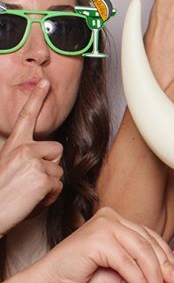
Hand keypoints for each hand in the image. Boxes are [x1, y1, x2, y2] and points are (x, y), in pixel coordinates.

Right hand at [0, 80, 63, 233]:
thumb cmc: (0, 193)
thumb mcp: (9, 167)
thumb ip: (26, 158)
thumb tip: (44, 161)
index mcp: (13, 145)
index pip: (26, 117)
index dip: (36, 98)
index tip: (44, 82)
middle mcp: (23, 149)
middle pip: (57, 149)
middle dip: (50, 165)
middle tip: (30, 180)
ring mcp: (33, 162)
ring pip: (59, 170)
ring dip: (49, 183)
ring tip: (28, 192)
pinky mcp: (42, 177)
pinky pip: (58, 185)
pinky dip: (49, 196)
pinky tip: (32, 200)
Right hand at [28, 207, 173, 282]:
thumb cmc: (80, 279)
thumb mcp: (121, 277)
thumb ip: (143, 276)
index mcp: (118, 221)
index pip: (152, 238)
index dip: (167, 259)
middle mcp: (112, 218)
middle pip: (150, 244)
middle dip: (165, 268)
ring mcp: (105, 225)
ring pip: (142, 253)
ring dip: (154, 278)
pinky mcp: (98, 238)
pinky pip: (128, 263)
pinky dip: (140, 281)